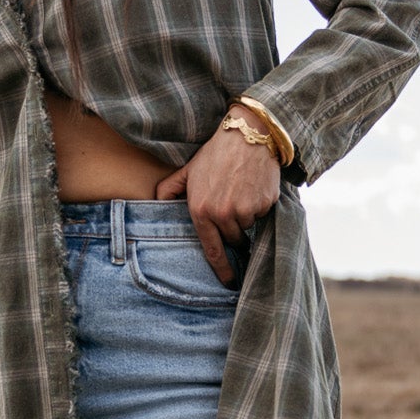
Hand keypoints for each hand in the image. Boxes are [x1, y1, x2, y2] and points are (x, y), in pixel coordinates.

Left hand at [154, 107, 280, 285]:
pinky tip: (253, 187)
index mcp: (201, 211)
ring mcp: (245, 210)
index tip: (228, 282)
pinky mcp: (264, 204)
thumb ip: (169, 190)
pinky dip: (259, 206)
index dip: (222, 271)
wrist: (247, 136)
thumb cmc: (214, 154)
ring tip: (240, 191)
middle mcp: (222, 215)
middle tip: (230, 204)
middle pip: (232, 239)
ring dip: (246, 216)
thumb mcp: (187, 171)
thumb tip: (155, 204)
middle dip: (232, 229)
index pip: (212, 250)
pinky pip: (262, 215)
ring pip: (248, 228)